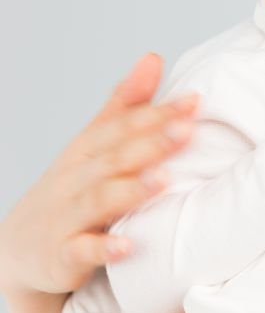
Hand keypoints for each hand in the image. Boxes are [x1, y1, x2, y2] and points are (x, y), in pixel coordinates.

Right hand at [0, 53, 198, 296]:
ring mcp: (67, 217)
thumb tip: (153, 57)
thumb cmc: (73, 187)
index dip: (158, 112)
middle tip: (188, 129)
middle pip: (114, 157)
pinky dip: (103, 249)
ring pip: (99, 200)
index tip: (196, 101)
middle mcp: (76, 178)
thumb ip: (126, 104)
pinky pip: (81, 251)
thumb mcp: (94, 143)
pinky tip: (128, 246)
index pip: (123, 125)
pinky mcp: (62, 255)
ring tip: (165, 180)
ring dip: (131, 190)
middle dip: (152, 143)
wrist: (20, 248)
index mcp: (87, 148)